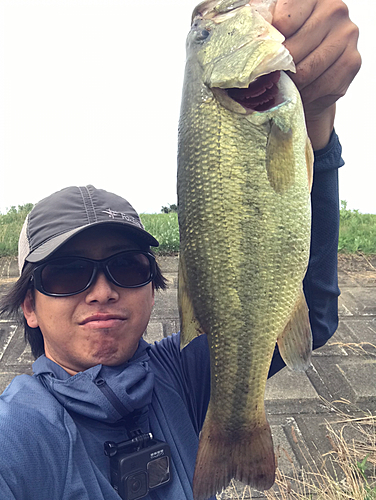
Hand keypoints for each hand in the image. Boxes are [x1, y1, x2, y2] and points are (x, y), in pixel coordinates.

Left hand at [273, 0, 360, 149]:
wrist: (310, 72)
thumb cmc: (287, 46)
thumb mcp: (270, 28)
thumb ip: (261, 24)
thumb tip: (239, 31)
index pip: (284, 21)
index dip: (269, 43)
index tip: (262, 55)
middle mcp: (334, 10)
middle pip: (294, 49)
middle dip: (277, 69)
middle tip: (267, 78)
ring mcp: (346, 35)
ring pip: (307, 70)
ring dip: (290, 84)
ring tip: (281, 85)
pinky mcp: (352, 62)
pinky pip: (321, 86)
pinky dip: (305, 94)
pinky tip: (299, 91)